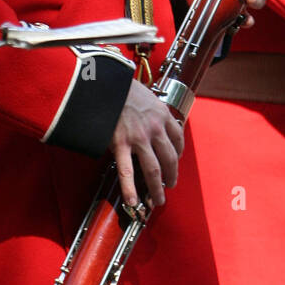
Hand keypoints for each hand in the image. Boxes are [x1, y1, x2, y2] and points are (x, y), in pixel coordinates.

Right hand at [110, 80, 183, 208]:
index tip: (176, 158)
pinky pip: (127, 172)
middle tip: (170, 184)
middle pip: (170, 158)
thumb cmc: (122, 86)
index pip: (178, 137)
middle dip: (172, 175)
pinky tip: (133, 201)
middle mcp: (154, 128)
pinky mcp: (121, 144)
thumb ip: (150, 108)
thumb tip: (148, 116)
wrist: (105, 83)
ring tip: (158, 199)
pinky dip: (130, 189)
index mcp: (162, 114)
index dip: (179, 151)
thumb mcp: (145, 94)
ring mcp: (139, 138)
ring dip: (157, 188)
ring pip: (154, 169)